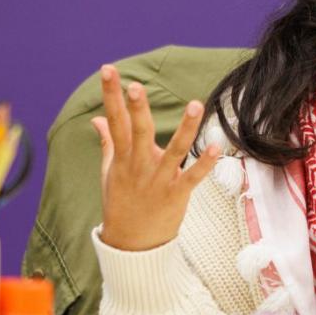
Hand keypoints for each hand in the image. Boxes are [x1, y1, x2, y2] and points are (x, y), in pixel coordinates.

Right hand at [91, 64, 219, 251]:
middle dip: (136, 109)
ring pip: (174, 151)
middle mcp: (139, 166)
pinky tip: (217, 147)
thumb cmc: (122, 202)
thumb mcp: (110, 172)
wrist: (131, 244)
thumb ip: (108, 143)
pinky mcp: (176, 195)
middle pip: (138, 133)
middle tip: (136, 85)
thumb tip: (98, 119)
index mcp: (122, 158)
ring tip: (196, 104)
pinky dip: (205, 163)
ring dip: (185, 128)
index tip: (108, 70)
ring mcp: (158, 181)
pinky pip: (193, 177)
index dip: (111, 95)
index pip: (114, 120)